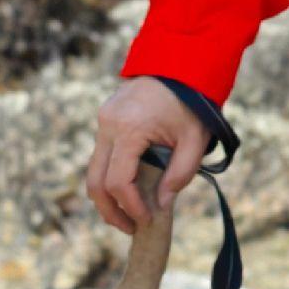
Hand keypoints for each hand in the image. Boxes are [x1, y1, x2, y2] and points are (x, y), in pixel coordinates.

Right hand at [88, 76, 205, 232]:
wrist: (183, 61)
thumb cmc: (193, 101)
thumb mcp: (195, 139)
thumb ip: (181, 174)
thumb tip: (162, 206)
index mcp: (130, 128)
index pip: (119, 181)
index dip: (130, 206)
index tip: (146, 220)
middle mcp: (109, 124)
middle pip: (96, 182)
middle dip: (111, 210)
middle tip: (130, 228)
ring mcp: (103, 120)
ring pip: (93, 170)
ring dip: (107, 197)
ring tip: (128, 215)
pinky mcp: (105, 118)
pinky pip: (102, 155)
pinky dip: (111, 176)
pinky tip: (129, 190)